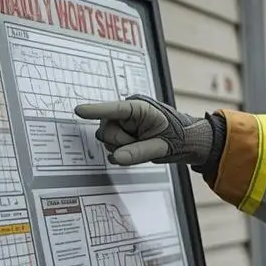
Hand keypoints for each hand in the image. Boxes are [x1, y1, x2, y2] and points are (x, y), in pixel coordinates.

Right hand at [74, 95, 220, 166]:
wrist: (185, 140)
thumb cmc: (178, 136)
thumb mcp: (162, 146)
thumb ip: (139, 152)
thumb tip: (116, 157)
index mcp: (140, 108)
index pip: (115, 110)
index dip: (96, 111)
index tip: (79, 111)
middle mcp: (127, 112)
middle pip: (107, 130)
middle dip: (122, 142)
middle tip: (142, 143)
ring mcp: (122, 122)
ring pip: (107, 140)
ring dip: (123, 148)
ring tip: (142, 144)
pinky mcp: (121, 131)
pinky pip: (111, 146)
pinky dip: (122, 152)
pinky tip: (135, 149)